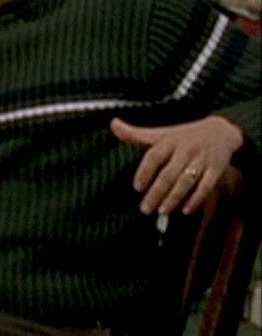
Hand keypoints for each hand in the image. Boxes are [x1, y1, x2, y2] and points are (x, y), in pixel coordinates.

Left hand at [110, 114, 244, 215]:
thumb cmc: (183, 135)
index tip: (137, 188)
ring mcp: (202, 159)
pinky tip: (186, 210)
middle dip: (156, 192)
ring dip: (174, 198)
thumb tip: (113, 124)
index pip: (154, 156)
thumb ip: (136, 134)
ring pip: (186, 181)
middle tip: (145, 209)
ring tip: (162, 211)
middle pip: (169, 174)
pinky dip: (196, 199)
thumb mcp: (160, 133)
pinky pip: (207, 186)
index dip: (144, 172)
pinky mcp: (216, 168)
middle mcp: (185, 150)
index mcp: (169, 141)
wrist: (222, 130)